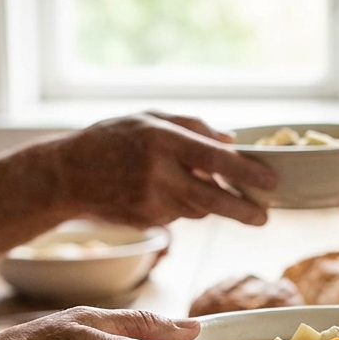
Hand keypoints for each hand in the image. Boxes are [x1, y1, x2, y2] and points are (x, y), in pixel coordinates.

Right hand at [50, 112, 276, 227]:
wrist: (67, 174)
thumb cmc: (111, 138)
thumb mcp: (150, 118)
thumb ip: (193, 126)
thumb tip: (231, 141)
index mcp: (162, 140)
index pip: (216, 160)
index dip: (248, 173)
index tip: (271, 182)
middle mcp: (158, 174)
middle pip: (214, 199)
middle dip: (244, 210)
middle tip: (263, 216)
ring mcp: (151, 202)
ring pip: (198, 209)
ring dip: (208, 202)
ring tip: (197, 186)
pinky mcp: (146, 221)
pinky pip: (178, 216)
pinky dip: (180, 205)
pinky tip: (159, 191)